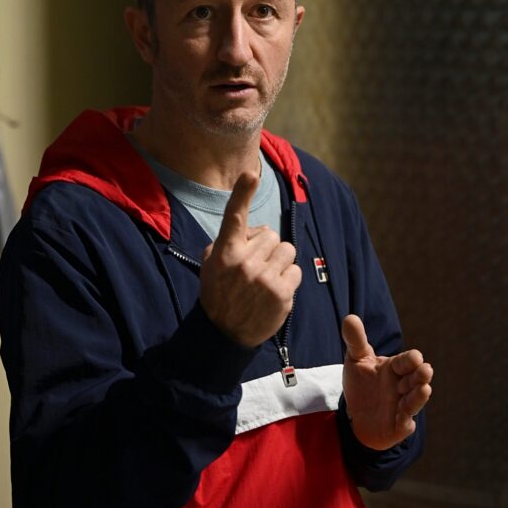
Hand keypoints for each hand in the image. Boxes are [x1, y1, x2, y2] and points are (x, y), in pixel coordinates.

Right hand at [200, 172, 301, 346]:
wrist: (223, 334)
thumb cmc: (219, 293)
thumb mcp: (211, 263)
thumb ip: (231, 241)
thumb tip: (258, 229)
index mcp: (225, 251)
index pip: (235, 217)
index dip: (242, 193)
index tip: (250, 173)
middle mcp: (244, 262)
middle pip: (271, 235)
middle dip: (267, 247)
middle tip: (255, 267)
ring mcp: (264, 278)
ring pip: (287, 251)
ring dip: (280, 262)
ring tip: (266, 279)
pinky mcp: (282, 294)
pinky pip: (296, 271)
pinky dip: (288, 279)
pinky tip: (275, 291)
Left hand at [342, 314, 432, 450]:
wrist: (357, 414)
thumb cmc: (363, 383)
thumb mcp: (356, 360)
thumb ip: (356, 340)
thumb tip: (349, 317)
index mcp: (395, 368)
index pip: (405, 362)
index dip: (410, 360)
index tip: (415, 357)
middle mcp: (402, 386)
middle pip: (414, 380)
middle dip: (420, 375)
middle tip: (426, 370)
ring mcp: (402, 406)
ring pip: (413, 401)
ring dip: (418, 397)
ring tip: (424, 389)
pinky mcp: (398, 426)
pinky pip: (404, 425)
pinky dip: (405, 423)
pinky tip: (406, 422)